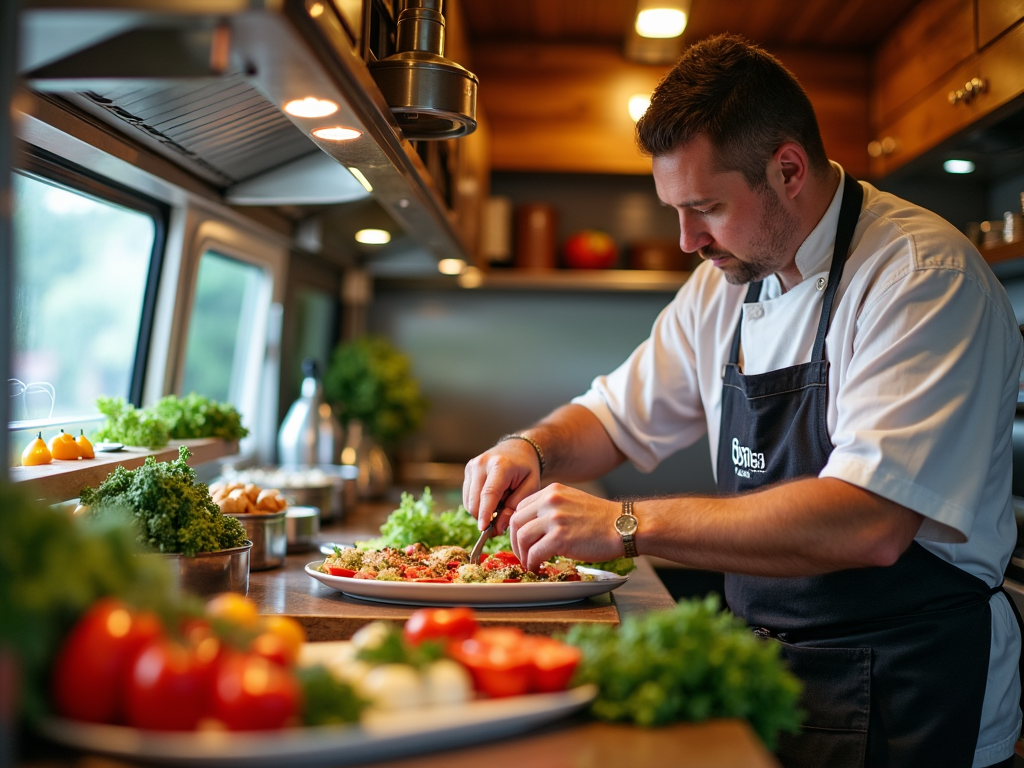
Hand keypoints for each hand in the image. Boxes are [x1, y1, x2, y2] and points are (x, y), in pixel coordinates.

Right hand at [463, 439, 542, 532]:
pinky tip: (491, 500)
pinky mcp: (467, 470)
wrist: (517, 448)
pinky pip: (467, 497)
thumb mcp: (531, 487)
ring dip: (481, 511)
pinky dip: (477, 504)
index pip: (489, 494)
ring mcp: (472, 466)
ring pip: (469, 501)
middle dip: (485, 517)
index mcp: (500, 465)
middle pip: (475, 500)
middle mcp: (481, 464)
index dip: (485, 514)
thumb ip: (515, 507)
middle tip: (499, 524)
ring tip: (499, 507)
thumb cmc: (526, 470)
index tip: (483, 530)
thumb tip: (497, 528)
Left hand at [508, 484, 622, 572]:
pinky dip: (532, 563)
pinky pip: (534, 553)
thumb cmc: (601, 519)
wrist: (623, 526)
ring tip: (530, 563)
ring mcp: (554, 518)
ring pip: (522, 538)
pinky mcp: (560, 538)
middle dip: (515, 542)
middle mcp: (550, 501)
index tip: (521, 539)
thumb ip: (552, 508)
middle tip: (522, 554)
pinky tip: (538, 567)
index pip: (520, 507)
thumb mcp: (572, 501)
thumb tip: (533, 526)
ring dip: (523, 554)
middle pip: (516, 522)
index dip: (517, 527)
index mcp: (551, 491)